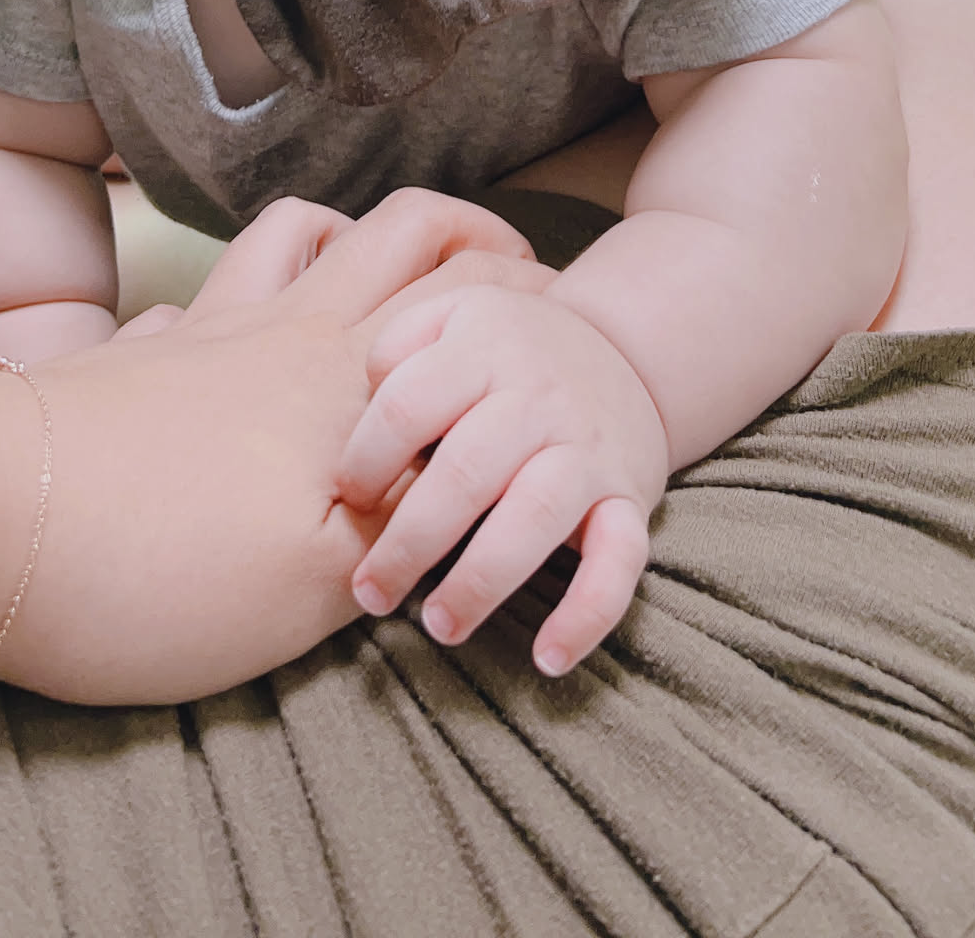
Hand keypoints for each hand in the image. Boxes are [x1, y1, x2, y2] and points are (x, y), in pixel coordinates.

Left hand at [0, 190, 545, 703]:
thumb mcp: (312, 584)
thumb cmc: (163, 568)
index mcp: (339, 374)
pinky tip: (229, 350)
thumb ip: (390, 531)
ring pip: (292, 236)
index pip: (455, 290)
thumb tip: (435, 499)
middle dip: (458, 233)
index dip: (518, 288)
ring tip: (369, 288)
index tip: (561, 310)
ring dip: (345, 240)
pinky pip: (202, 295)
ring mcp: (199, 332)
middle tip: (498, 268)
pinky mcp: (127, 359)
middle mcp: (278, 327)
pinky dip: (240, 301)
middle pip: (388, 232)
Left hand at [337, 283, 669, 676]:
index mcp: (484, 345)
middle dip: (409, 543)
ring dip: (481, 580)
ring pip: (536, 516)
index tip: (345, 501)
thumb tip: (362, 397)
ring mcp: (588, 449)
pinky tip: (547, 659)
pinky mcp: (630, 498)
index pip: (410, 403)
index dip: (367, 458)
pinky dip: (587, 614)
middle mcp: (539, 395)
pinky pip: (619, 561)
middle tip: (370, 594)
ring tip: (437, 627)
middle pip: (466, 471)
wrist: (625, 351)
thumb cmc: (508, 350)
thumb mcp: (454, 314)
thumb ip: (399, 341)